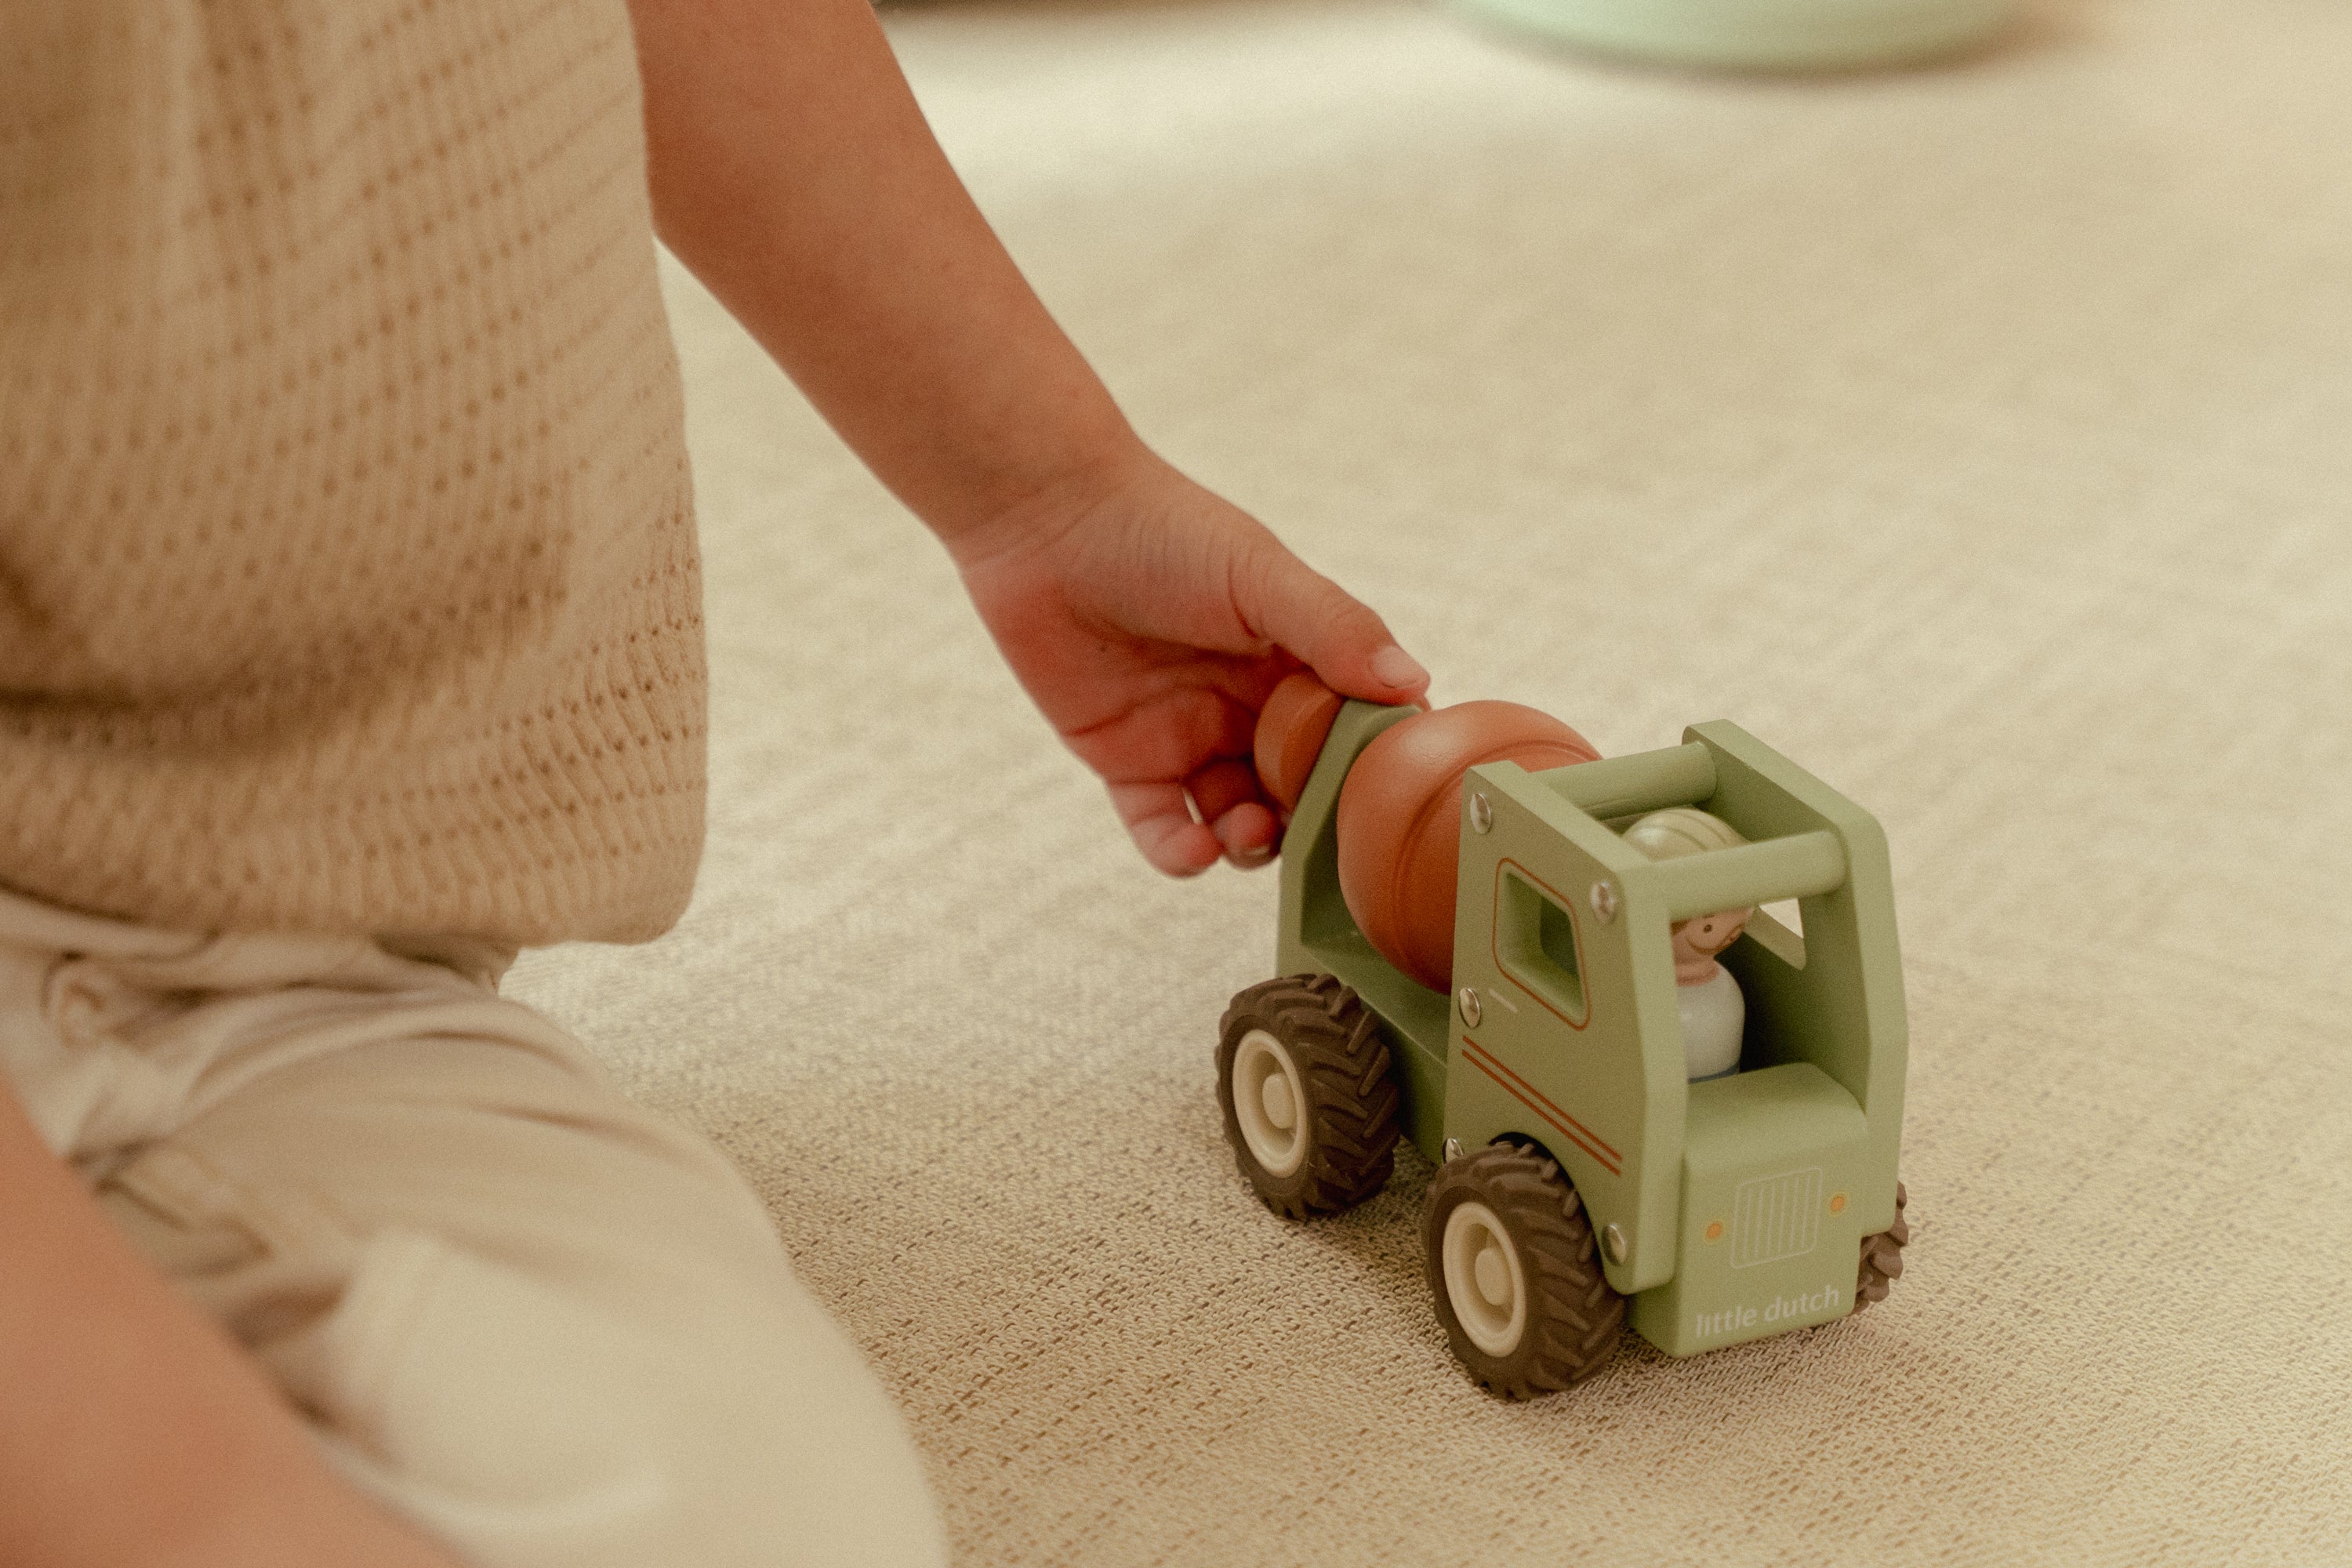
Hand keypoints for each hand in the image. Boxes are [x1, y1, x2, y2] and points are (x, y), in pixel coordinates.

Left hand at [949, 445, 1430, 874]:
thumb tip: (1412, 684)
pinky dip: (1182, 851)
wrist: (1046, 519)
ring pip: (1238, 818)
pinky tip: (1197, 847)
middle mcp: (1248, 705)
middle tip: (1315, 833)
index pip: (1352, 729)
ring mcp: (1189, 736)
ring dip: (1253, 842)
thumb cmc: (1163, 529)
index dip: (1370, 767)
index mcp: (1295, 659)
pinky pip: (1161, 826)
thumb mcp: (1262, 576)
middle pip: (1300, 788)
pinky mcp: (1126, 761)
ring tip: (1249, 832)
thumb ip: (1335, 629)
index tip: (1387, 797)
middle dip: (1313, 821)